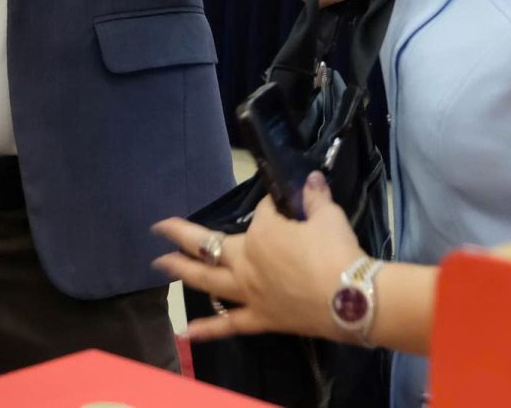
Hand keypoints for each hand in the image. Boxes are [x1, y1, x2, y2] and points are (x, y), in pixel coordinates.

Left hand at [153, 173, 360, 342]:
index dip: (274, 209)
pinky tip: (185, 332)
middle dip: (182, 234)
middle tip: (160, 228)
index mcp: (262, 233)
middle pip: (209, 243)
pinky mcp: (260, 319)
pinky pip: (229, 325)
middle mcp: (246, 262)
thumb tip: (312, 179)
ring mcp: (249, 292)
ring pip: (207, 281)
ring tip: (159, 264)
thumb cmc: (338, 253)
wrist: (351, 300)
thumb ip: (315, 198)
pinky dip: (207, 329)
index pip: (262, 212)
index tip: (289, 208)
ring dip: (182, 270)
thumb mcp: (328, 218)